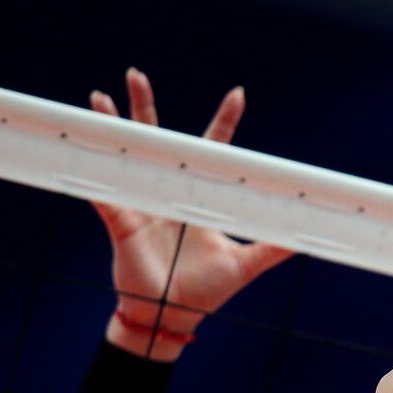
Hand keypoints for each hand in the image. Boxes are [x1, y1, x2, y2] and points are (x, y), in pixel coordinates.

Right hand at [91, 68, 294, 358]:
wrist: (171, 318)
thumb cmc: (205, 290)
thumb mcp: (245, 265)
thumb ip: (274, 248)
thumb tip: (308, 239)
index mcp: (198, 195)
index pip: (212, 149)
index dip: (224, 121)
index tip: (238, 94)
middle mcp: (168, 191)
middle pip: (159, 139)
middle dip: (145, 106)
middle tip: (136, 74)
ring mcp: (142, 203)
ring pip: (127, 156)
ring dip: (113, 128)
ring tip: (99, 97)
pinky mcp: (121, 221)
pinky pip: (105, 192)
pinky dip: (95, 172)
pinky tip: (84, 148)